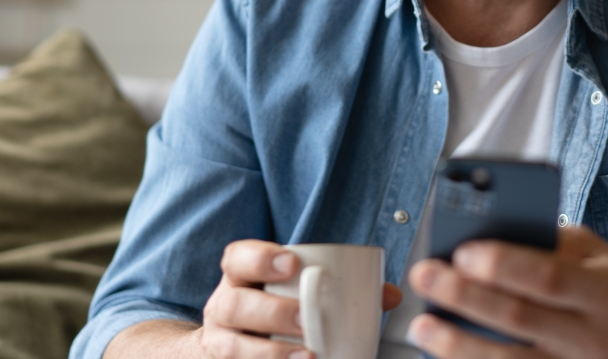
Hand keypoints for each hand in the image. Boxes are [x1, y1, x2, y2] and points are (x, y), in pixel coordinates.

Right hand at [200, 239, 402, 357]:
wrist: (232, 341)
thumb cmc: (273, 308)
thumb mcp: (293, 291)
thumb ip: (339, 290)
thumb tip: (389, 295)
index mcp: (240, 277)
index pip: (237, 257)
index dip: (260, 258)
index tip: (292, 263)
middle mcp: (223, 306)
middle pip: (234, 304)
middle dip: (271, 311)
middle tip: (305, 318)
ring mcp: (218, 341)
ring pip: (230, 346)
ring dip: (269, 353)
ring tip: (308, 355)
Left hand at [405, 226, 607, 358]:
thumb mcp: (603, 258)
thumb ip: (555, 244)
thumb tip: (494, 231)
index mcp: (605, 294)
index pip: (548, 278)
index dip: (504, 265)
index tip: (463, 251)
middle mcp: (592, 338)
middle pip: (519, 320)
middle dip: (464, 297)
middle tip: (425, 277)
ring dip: (458, 345)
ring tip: (422, 326)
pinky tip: (449, 356)